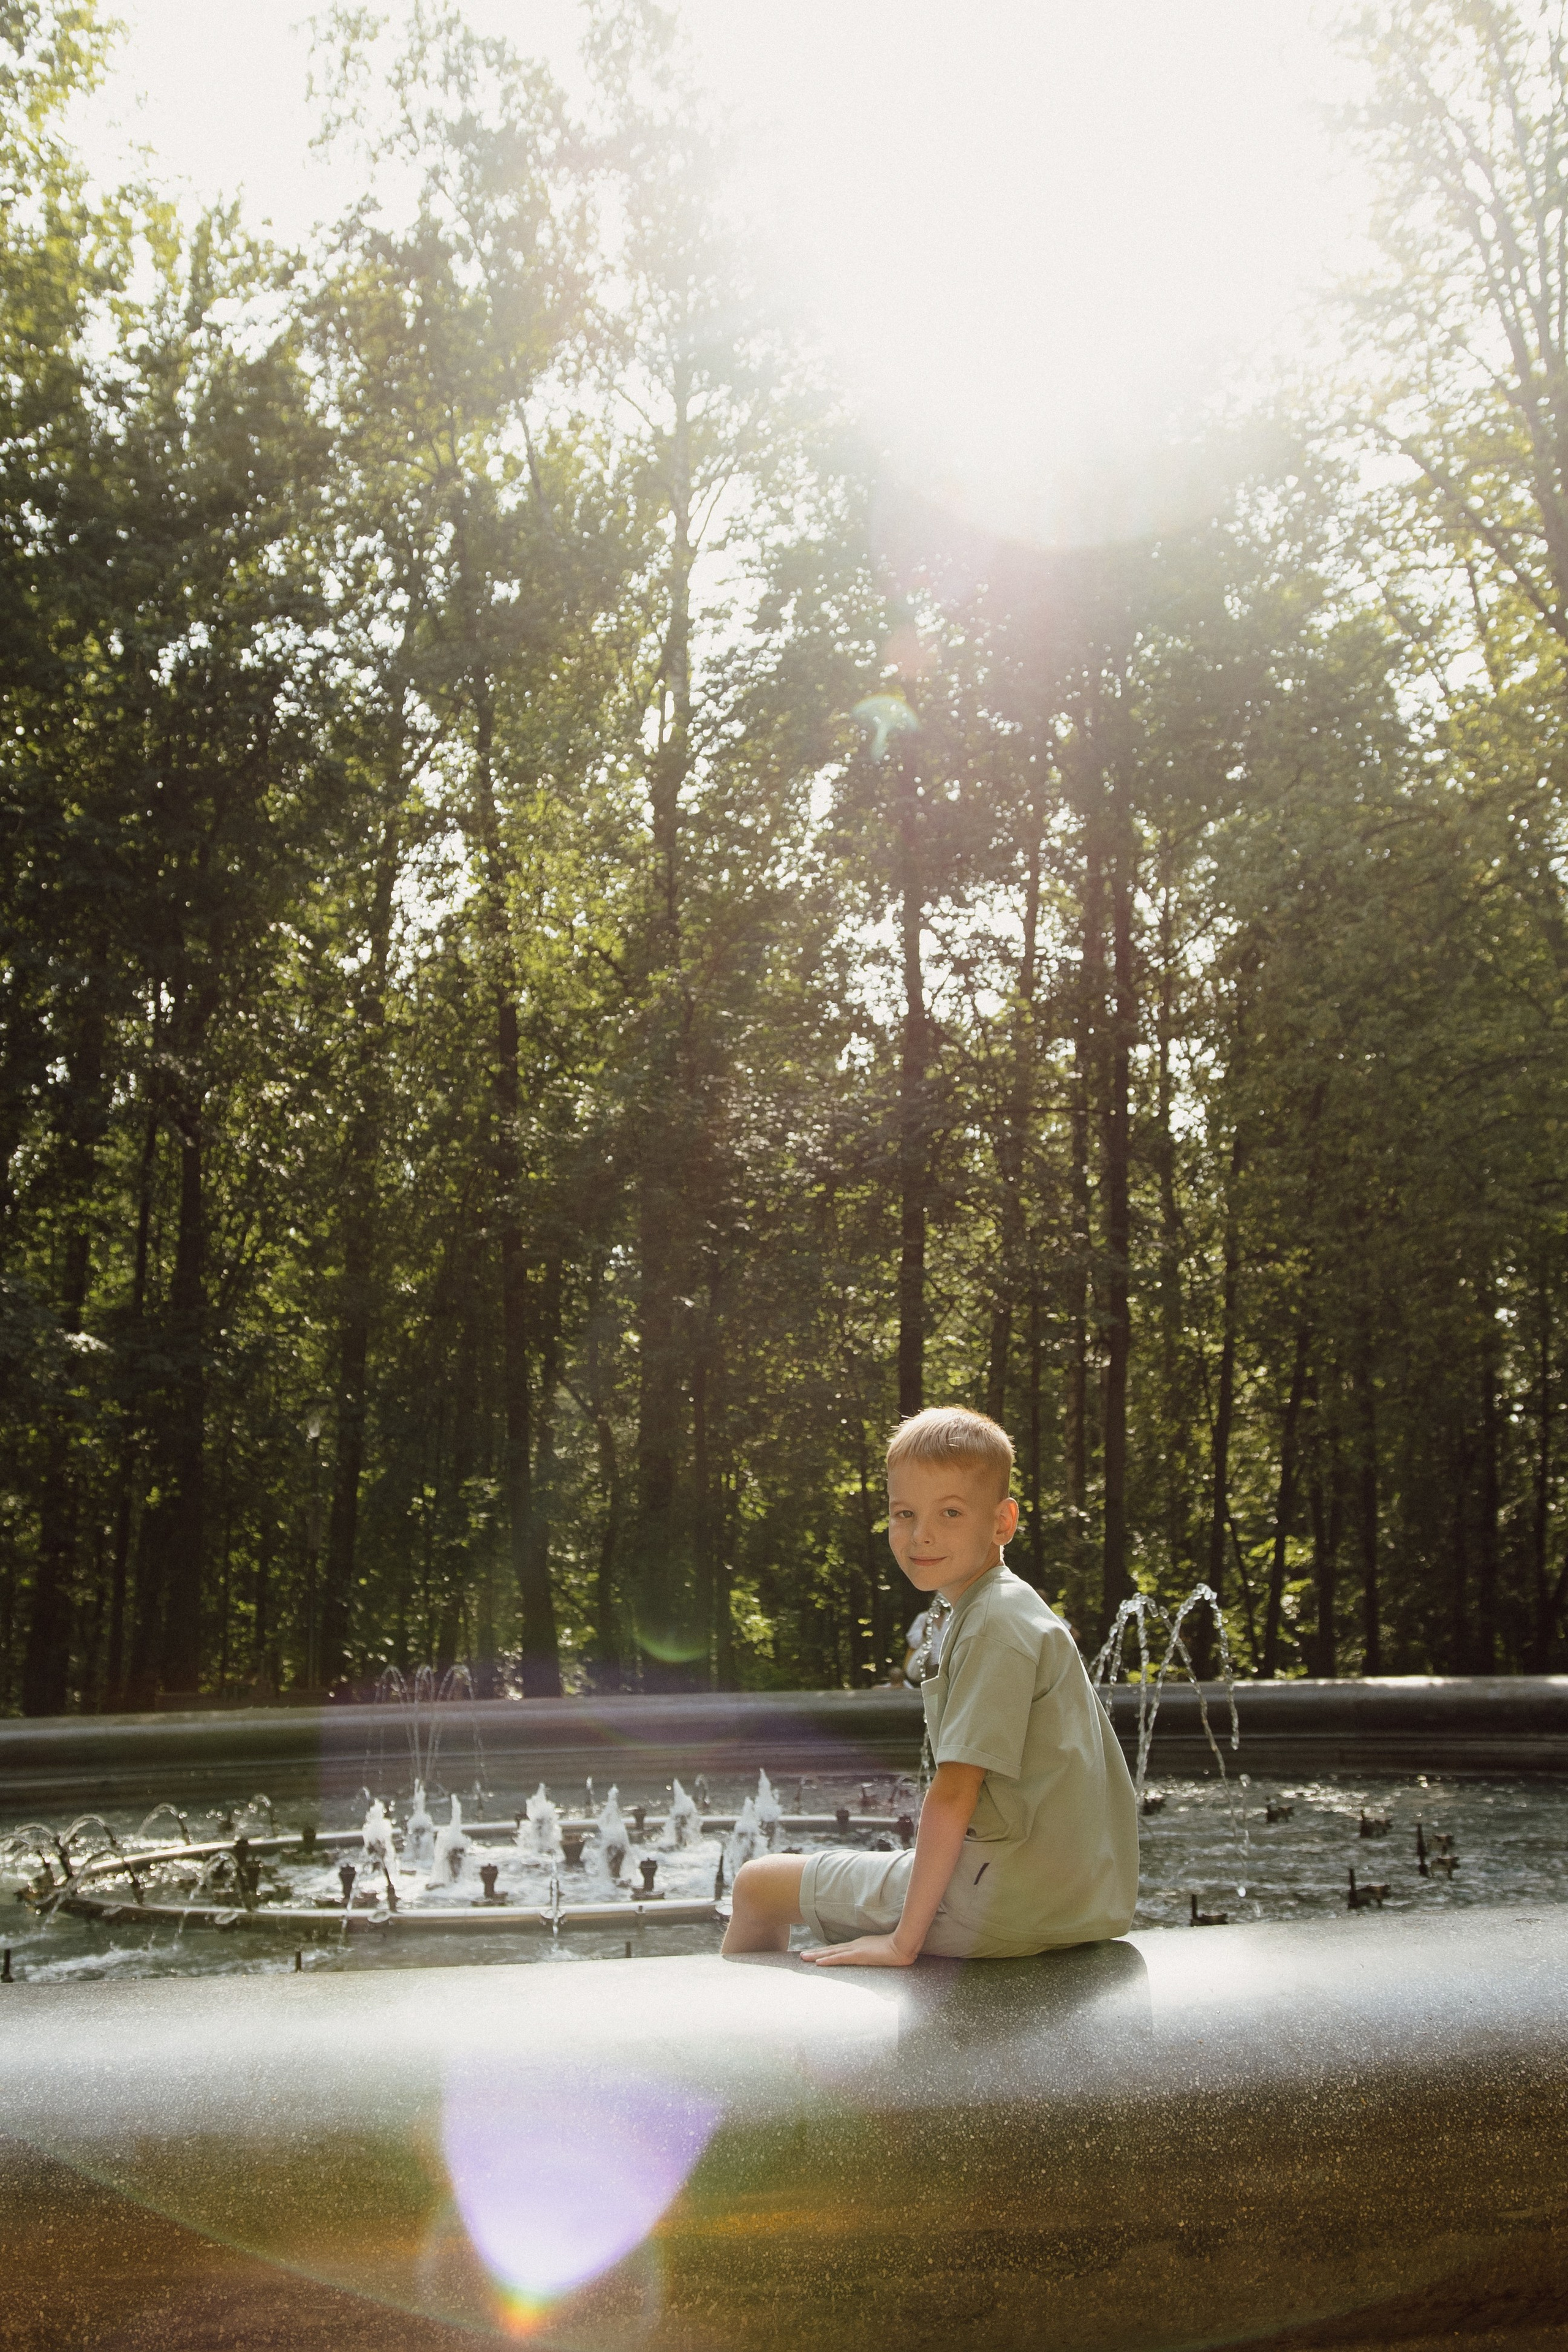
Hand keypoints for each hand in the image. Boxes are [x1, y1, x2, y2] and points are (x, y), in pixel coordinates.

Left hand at [799, 1933, 915, 1967]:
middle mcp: (855, 1946)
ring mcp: (856, 1950)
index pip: (839, 1950)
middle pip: (831, 1950)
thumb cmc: (897, 1949)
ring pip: (832, 1953)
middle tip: (801, 1956)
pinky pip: (840, 1958)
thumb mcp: (883, 1953)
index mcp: (860, 1946)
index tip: (814, 1954)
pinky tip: (819, 1963)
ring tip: (804, 1958)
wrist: (903, 1944)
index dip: (826, 1952)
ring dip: (817, 1956)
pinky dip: (828, 1960)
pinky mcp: (859, 1955)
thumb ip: (877, 1955)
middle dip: (816, 1953)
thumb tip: (875, 1959)